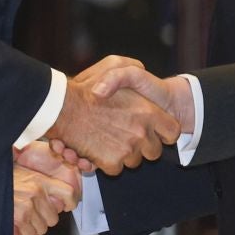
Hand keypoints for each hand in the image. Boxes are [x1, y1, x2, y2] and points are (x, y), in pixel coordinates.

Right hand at [13, 151, 78, 234]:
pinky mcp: (18, 219)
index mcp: (40, 180)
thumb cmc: (2, 177)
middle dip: (43, 220)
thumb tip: (55, 198)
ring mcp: (28, 207)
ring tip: (21, 219)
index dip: (70, 203)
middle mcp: (37, 193)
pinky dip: (22, 234)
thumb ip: (39, 182)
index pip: (69, 193)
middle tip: (32, 214)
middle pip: (53, 218)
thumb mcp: (22, 172)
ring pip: (41, 229)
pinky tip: (15, 226)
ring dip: (31, 227)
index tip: (65, 206)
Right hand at [47, 56, 181, 175]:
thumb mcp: (115, 65)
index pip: (172, 132)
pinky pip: (116, 169)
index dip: (164, 133)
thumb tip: (143, 97)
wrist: (62, 108)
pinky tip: (96, 148)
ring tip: (107, 139)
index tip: (155, 131)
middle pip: (153, 151)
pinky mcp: (112, 163)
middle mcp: (142, 133)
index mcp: (148, 112)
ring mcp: (128, 150)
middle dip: (142, 147)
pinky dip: (106, 162)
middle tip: (126, 136)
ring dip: (123, 154)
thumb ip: (133, 74)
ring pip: (134, 161)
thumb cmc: (87, 88)